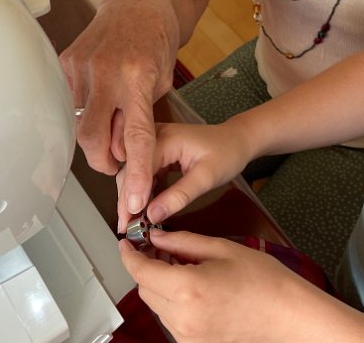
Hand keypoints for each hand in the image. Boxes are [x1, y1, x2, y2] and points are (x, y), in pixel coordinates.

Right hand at [59, 0, 179, 217]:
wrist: (144, 1)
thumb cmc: (158, 40)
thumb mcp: (162, 81)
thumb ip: (140, 116)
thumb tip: (120, 152)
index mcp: (139, 76)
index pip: (136, 136)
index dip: (137, 172)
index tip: (137, 200)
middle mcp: (107, 70)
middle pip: (93, 139)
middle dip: (104, 161)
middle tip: (117, 165)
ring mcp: (83, 63)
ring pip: (80, 122)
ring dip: (97, 132)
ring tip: (114, 117)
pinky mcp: (67, 59)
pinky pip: (72, 101)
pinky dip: (86, 108)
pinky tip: (101, 94)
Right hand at [117, 121, 252, 228]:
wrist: (237, 140)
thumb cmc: (227, 154)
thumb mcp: (207, 177)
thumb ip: (179, 196)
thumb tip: (152, 216)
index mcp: (166, 138)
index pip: (138, 167)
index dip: (131, 195)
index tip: (128, 220)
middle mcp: (155, 136)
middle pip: (131, 169)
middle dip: (126, 198)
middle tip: (126, 227)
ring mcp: (155, 142)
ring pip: (134, 171)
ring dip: (132, 196)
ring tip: (130, 222)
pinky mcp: (158, 151)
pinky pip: (143, 172)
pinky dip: (141, 190)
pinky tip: (141, 209)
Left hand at [120, 231, 309, 342]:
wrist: (287, 314)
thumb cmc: (264, 281)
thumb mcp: (221, 248)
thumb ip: (183, 242)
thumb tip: (157, 238)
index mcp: (188, 288)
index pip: (141, 271)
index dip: (129, 255)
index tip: (127, 244)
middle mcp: (183, 317)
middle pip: (145, 290)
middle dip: (147, 268)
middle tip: (161, 249)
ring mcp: (188, 336)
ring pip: (157, 306)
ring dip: (161, 286)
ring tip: (184, 268)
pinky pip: (171, 320)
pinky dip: (174, 303)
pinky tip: (193, 288)